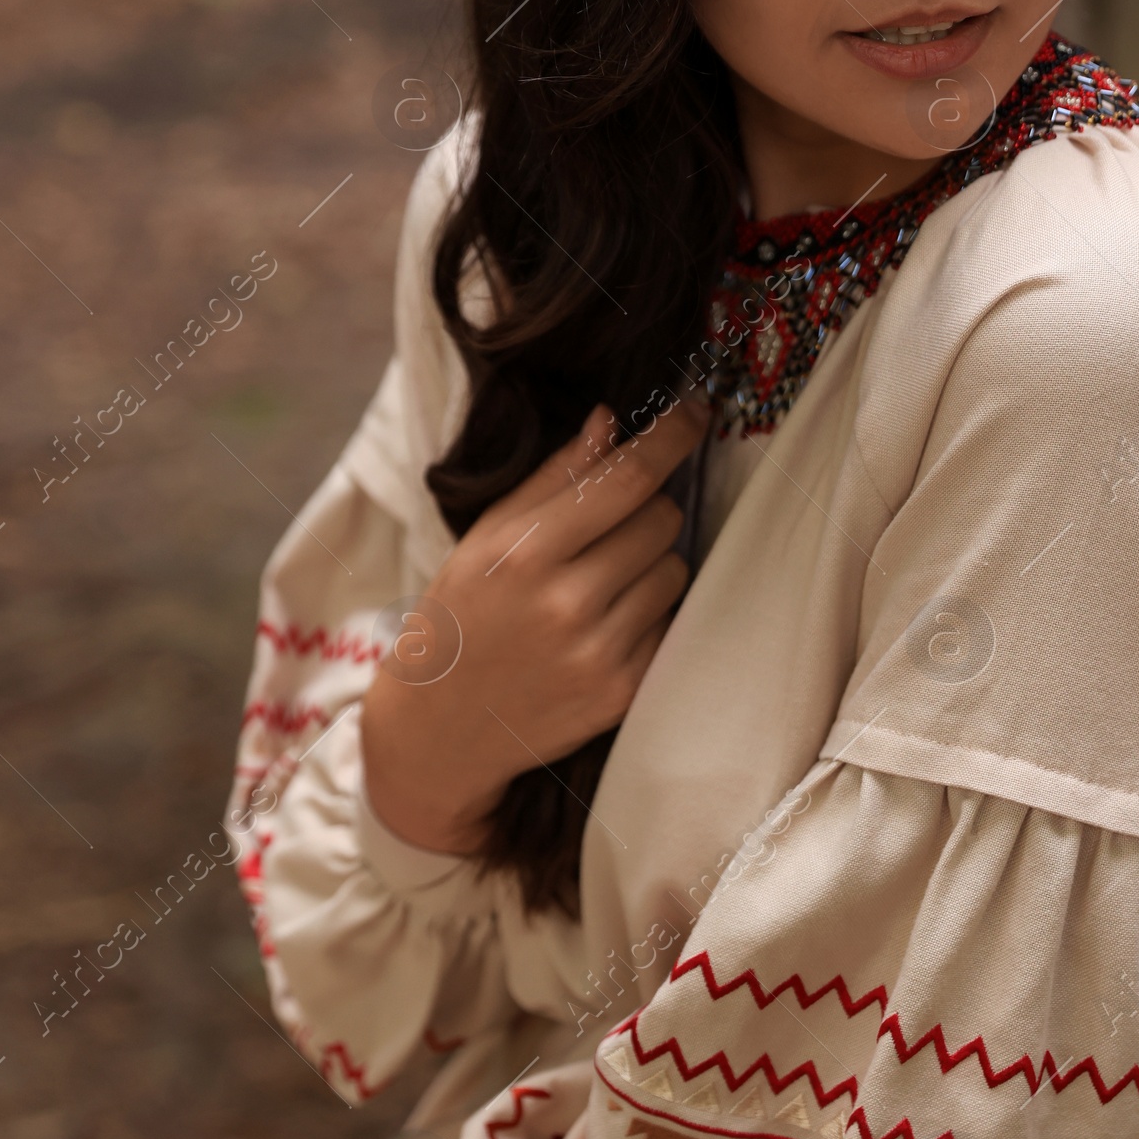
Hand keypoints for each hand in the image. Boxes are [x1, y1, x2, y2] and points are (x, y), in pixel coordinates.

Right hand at [361, 396, 706, 852]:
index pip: (626, 479)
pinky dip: (650, 613)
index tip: (697, 410)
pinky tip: (606, 624)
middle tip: (607, 529)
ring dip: (651, 563)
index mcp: (525, 552)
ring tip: (600, 584)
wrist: (441, 728)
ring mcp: (599, 652)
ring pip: (675, 570)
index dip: (672, 437)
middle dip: (647, 509)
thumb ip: (553, 478)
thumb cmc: (461, 618)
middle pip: (662, 519)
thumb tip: (612, 421)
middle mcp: (566, 603)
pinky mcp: (622, 692)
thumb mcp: (487, 538)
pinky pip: (672, 623)